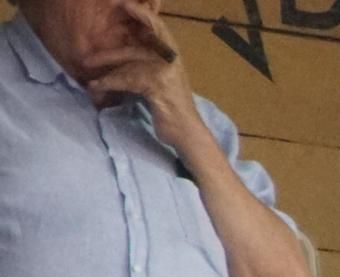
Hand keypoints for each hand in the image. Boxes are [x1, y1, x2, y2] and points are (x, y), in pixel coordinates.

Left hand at [81, 0, 207, 152]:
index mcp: (171, 57)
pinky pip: (128, 79)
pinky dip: (109, 83)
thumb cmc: (171, 109)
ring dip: (106, 61)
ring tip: (85, 64)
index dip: (144, 15)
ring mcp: (166, 73)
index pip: (158, 29)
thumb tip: (122, 55)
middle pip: (138, 45)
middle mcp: (170, 61)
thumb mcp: (160, 82)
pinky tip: (95, 86)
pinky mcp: (158, 87)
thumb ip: (147, 66)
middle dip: (114, 43)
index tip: (125, 4)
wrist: (187, 132)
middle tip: (92, 42)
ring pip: (130, 61)